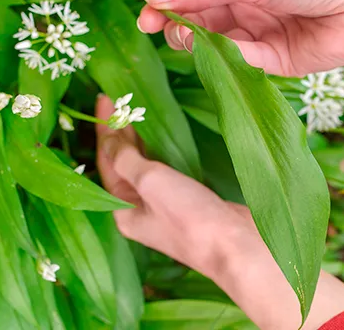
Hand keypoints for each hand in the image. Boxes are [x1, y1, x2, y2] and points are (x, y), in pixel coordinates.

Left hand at [95, 96, 343, 328]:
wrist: (239, 247)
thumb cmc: (191, 218)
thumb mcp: (152, 183)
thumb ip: (128, 160)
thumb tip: (111, 140)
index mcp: (124, 211)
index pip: (106, 163)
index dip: (104, 130)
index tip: (105, 98)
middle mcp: (140, 209)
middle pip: (123, 164)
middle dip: (121, 131)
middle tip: (121, 96)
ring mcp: (165, 206)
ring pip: (145, 165)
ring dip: (141, 138)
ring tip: (138, 107)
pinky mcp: (189, 201)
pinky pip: (167, 170)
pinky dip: (163, 149)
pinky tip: (165, 133)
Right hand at [137, 0, 343, 76]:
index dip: (168, 4)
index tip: (146, 17)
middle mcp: (248, 4)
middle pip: (200, 20)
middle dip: (178, 26)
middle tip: (161, 32)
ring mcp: (260, 34)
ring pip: (215, 44)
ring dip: (198, 44)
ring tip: (187, 39)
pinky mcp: (275, 62)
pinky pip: (241, 62)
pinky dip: (225, 58)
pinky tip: (216, 53)